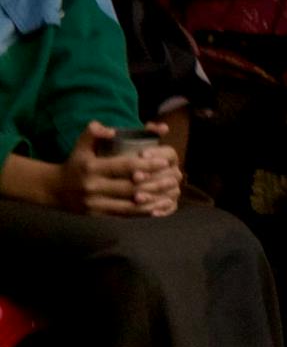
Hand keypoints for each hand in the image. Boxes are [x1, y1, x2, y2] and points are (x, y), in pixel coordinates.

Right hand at [51, 123, 174, 217]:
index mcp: (91, 168)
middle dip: (154, 183)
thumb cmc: (75, 163)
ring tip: (170, 195)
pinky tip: (157, 210)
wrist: (54, 190)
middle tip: (173, 179)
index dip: (146, 165)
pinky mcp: (98, 215)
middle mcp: (93, 187)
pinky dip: (142, 213)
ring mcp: (95, 204)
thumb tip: (112, 131)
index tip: (164, 162)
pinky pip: (124, 215)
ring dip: (152, 201)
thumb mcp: (80, 145)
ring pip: (129, 205)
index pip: (124, 166)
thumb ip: (94, 132)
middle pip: (130, 187)